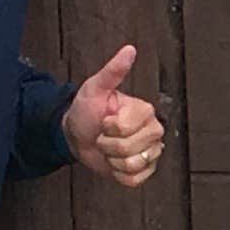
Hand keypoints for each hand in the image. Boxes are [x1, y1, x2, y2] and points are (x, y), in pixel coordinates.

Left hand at [67, 44, 164, 188]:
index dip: (108, 128)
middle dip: (109, 145)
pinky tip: (114, 162)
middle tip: (104, 135)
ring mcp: (150, 152)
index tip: (104, 120)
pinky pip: (134, 180)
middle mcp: (153, 131)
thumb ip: (113, 71)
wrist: (77, 135)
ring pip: (133, 165)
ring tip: (109, 149)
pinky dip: (118, 174)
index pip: (127, 128)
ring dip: (112, 160)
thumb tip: (129, 49)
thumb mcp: (95, 88)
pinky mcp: (144, 170)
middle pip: (131, 149)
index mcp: (144, 111)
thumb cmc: (86, 110)